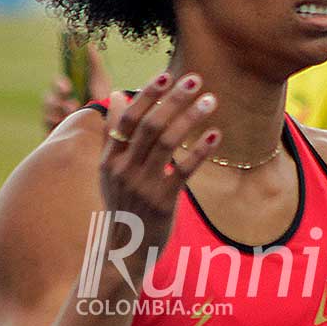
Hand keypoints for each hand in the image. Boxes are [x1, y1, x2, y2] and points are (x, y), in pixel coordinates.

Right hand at [42, 46, 112, 132]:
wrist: (110, 129)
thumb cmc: (104, 103)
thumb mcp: (101, 81)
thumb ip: (94, 63)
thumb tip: (87, 44)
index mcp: (68, 92)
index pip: (57, 85)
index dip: (59, 84)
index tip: (67, 87)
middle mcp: (60, 106)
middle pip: (48, 100)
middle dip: (57, 102)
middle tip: (72, 106)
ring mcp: (57, 121)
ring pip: (48, 115)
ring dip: (60, 116)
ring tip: (75, 119)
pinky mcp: (56, 135)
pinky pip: (49, 130)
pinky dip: (57, 128)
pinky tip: (66, 128)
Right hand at [99, 72, 220, 257]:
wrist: (124, 250)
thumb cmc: (124, 204)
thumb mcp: (111, 170)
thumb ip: (115, 134)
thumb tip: (120, 96)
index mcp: (110, 158)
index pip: (128, 118)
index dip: (147, 95)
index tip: (165, 75)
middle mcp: (124, 169)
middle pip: (150, 125)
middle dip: (173, 99)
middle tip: (195, 79)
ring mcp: (143, 186)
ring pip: (168, 143)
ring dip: (190, 118)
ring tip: (211, 100)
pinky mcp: (163, 202)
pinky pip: (184, 170)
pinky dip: (200, 151)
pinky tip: (215, 134)